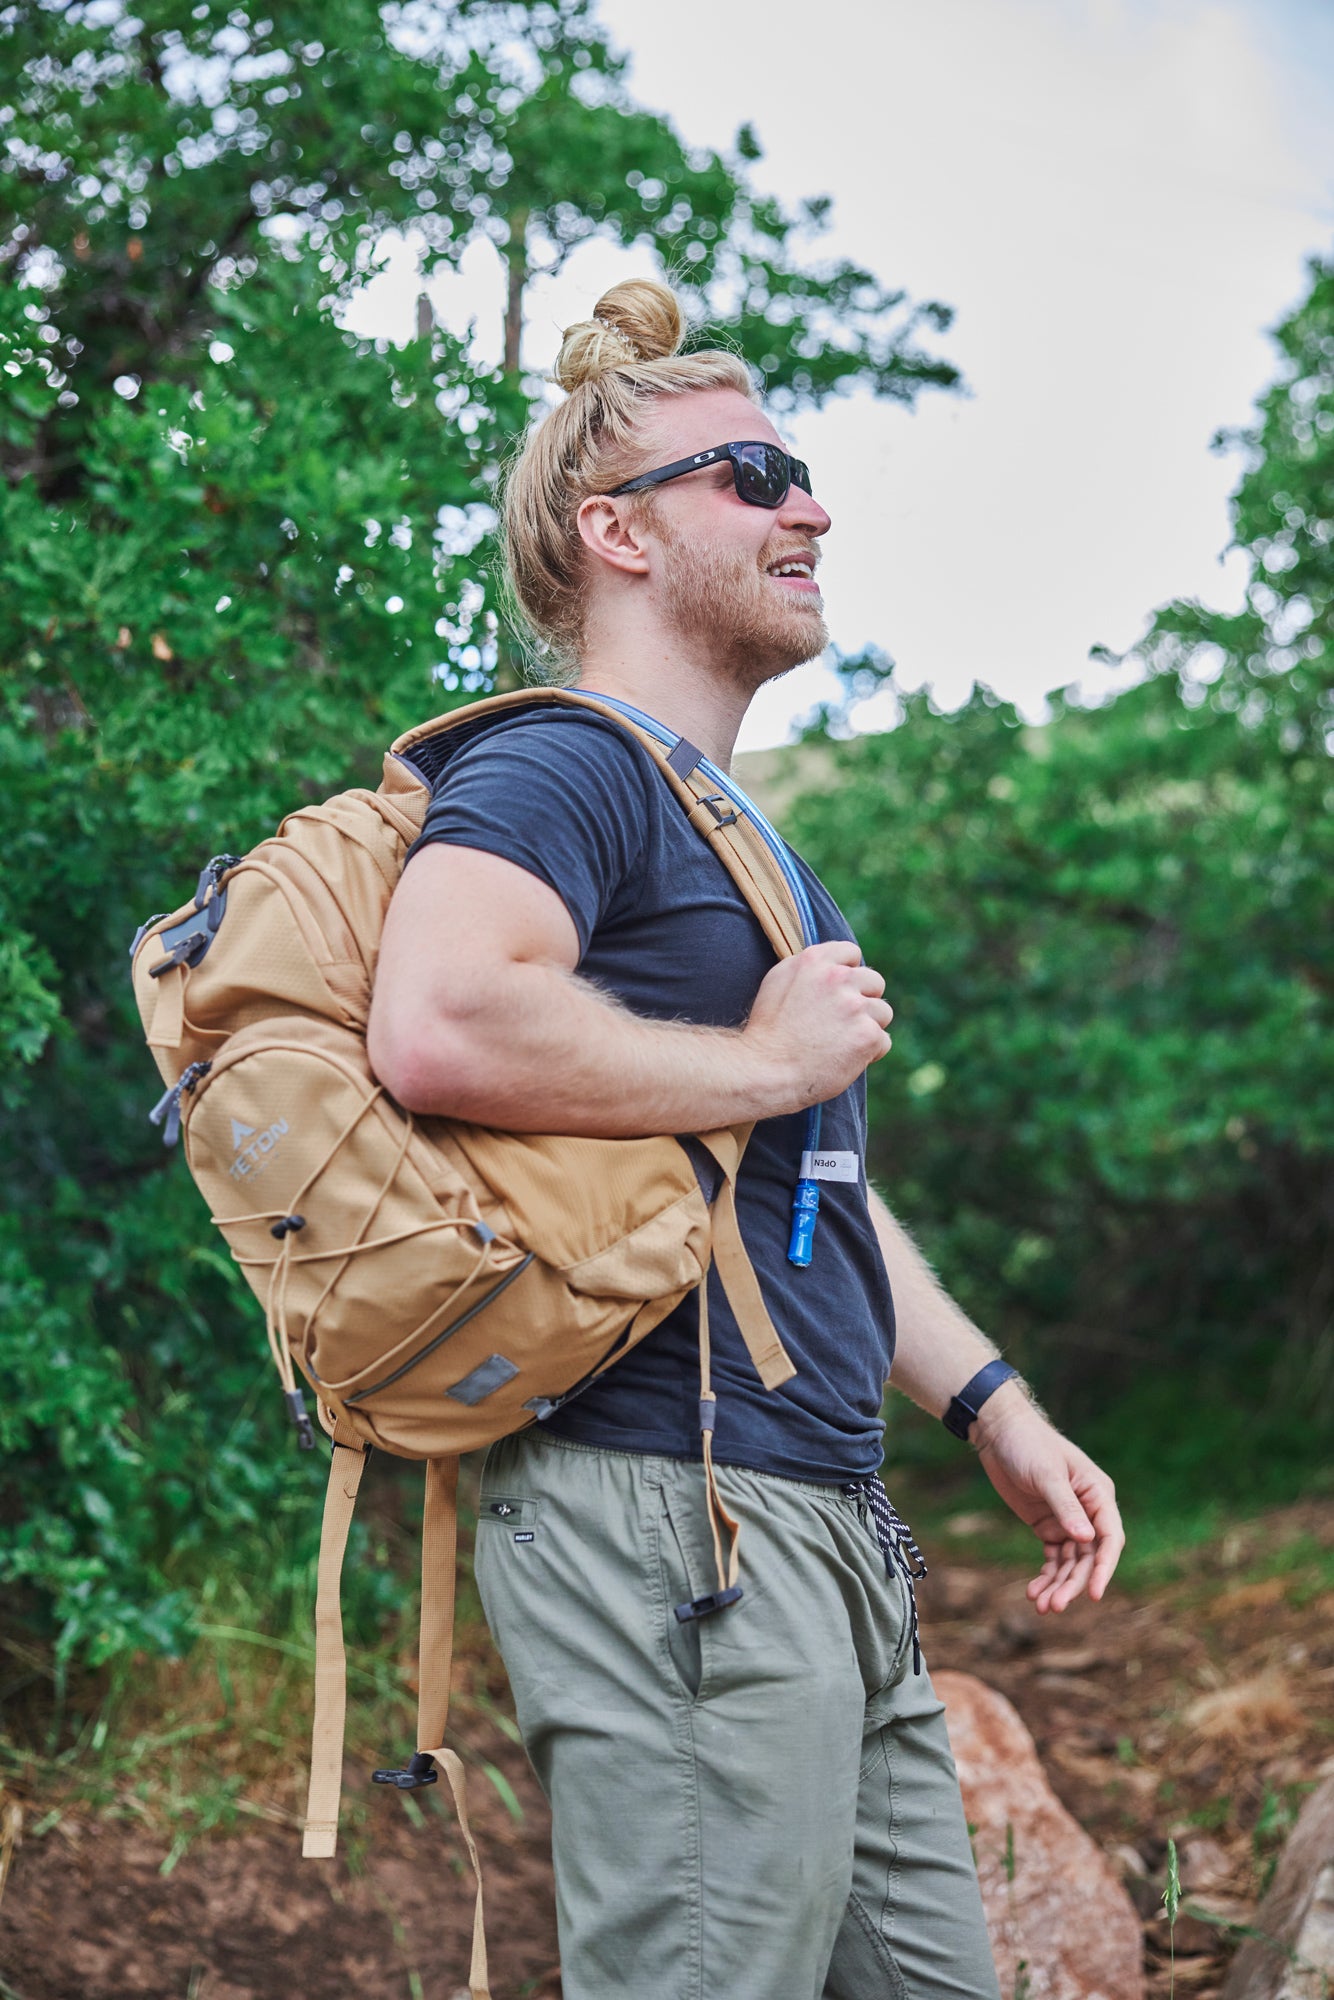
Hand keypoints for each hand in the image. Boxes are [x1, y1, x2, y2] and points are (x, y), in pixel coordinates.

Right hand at [742, 942, 891, 1113]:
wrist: (767, 1071)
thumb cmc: (768, 1032)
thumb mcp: (778, 982)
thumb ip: (809, 968)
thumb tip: (834, 965)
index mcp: (814, 961)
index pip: (851, 953)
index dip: (848, 974)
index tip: (838, 993)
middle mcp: (837, 978)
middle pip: (874, 981)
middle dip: (863, 1001)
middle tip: (839, 1023)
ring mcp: (855, 1006)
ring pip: (882, 1012)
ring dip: (867, 1027)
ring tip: (839, 1043)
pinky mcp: (867, 1035)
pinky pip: (883, 1041)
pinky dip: (869, 1053)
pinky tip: (844, 1059)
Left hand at [971, 1388, 1123, 1612]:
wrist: (998, 1432)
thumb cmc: (1028, 1444)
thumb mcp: (1046, 1474)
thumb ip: (1065, 1506)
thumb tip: (1086, 1539)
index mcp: (1098, 1495)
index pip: (1109, 1538)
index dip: (1104, 1568)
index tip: (1094, 1594)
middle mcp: (1088, 1511)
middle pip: (1088, 1557)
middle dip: (1073, 1584)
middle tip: (1055, 1607)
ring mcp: (1067, 1520)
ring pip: (1070, 1563)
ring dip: (1058, 1585)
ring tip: (1042, 1606)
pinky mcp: (1047, 1525)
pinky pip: (1052, 1558)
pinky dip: (1045, 1575)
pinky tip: (1033, 1591)